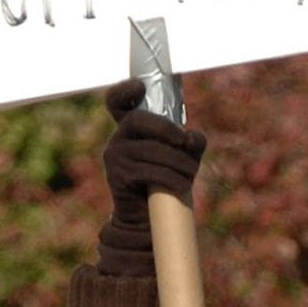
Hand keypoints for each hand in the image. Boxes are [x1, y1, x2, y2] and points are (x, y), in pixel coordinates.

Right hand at [97, 80, 207, 274]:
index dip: (124, 90)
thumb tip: (193, 137)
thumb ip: (192, 142)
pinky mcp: (117, 177)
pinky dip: (171, 178)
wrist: (149, 220)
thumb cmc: (167, 183)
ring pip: (150, 150)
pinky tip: (181, 186)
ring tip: (190, 175)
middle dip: (166, 129)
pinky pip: (148, 171)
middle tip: (185, 141)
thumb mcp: (183, 158)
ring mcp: (114, 157)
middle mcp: (118, 138)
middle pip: (138, 119)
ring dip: (177, 162)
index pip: (117, 102)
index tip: (139, 87)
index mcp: (132, 128)